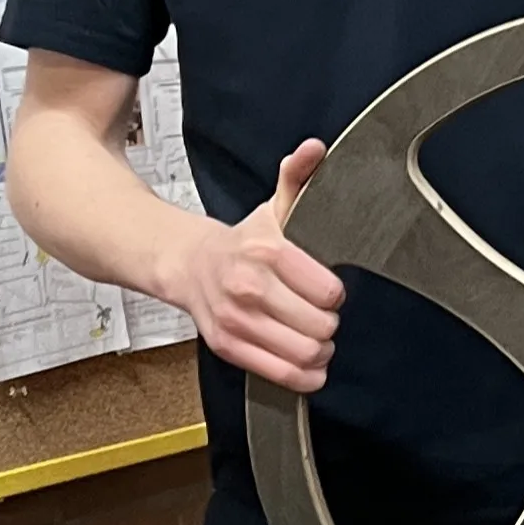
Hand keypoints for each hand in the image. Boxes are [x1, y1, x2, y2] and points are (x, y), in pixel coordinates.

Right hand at [172, 141, 346, 390]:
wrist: (188, 265)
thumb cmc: (242, 243)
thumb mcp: (274, 208)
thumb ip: (299, 178)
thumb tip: (314, 149)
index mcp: (267, 253)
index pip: (329, 291)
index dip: (335, 294)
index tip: (327, 290)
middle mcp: (249, 289)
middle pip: (321, 326)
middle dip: (329, 324)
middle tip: (323, 316)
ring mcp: (237, 321)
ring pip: (304, 353)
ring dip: (320, 350)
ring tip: (316, 338)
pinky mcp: (229, 347)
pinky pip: (282, 375)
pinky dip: (304, 375)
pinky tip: (308, 362)